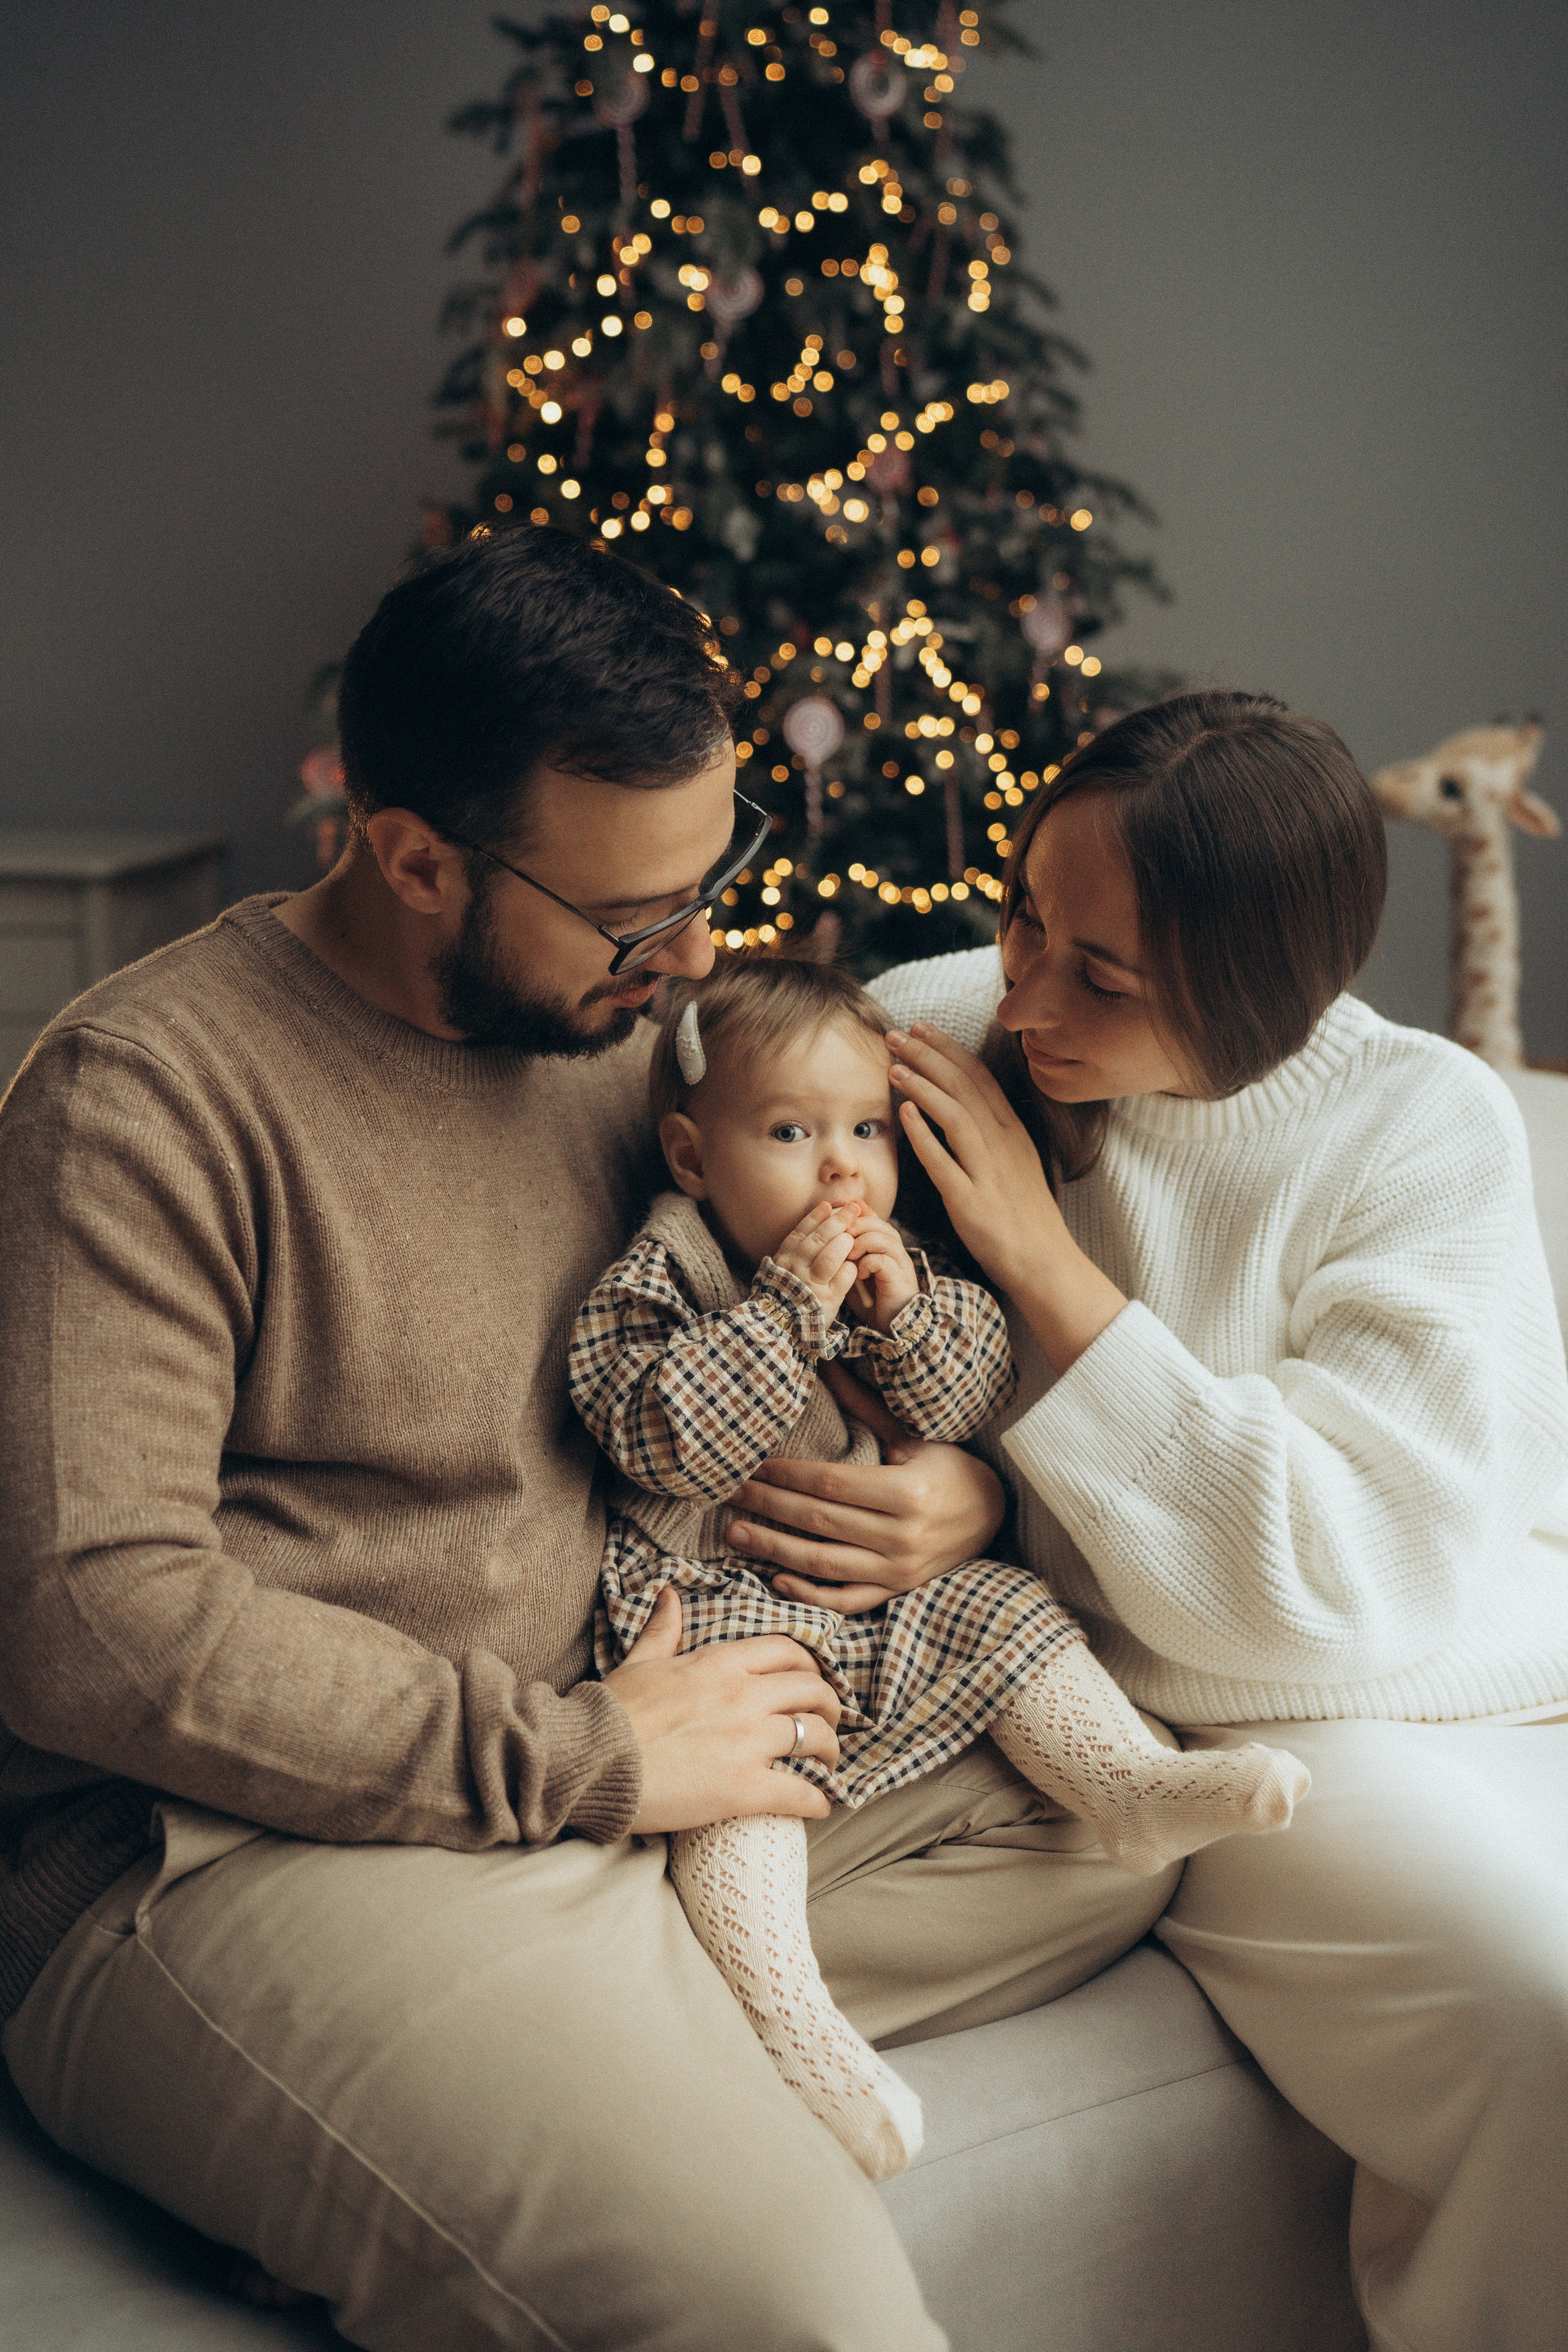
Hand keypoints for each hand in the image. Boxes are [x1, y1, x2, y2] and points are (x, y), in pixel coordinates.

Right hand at [605, 1587, 841, 1829]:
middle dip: (830, 1707)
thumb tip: (669, 1595)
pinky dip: (818, 1801)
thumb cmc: (609, 1713)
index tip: (812, 1684)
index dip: (809, 1668)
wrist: (588, 1762)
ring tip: (828, 1765)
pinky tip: (820, 1806)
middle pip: (812, 1691)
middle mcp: (743, 1695)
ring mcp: (747, 1742)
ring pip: (815, 1737)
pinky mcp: (744, 1788)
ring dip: (830, 1752)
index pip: (787, 1652)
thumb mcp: (639, 1663)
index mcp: (720, 1662)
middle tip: (828, 1724)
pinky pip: (801, 1793)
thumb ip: (662, 1630)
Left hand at [727, 1365, 1004, 1614]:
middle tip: (730, 1495)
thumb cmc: (948, 1470)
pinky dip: (809, 1594)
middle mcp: (901, 1537)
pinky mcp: (896, 1592)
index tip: (752, 1465)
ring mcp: (898, 1571)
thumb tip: (825, 1361)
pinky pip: (845, 1600)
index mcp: (906, 1494)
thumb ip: (864, 1407)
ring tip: (736, 1535)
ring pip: (823, 1565)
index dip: (787, 1476)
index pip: (831, 1485)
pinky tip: (776, 1579)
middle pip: (820, 1522)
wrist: (993, 1515)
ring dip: (774, 1550)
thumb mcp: (911, 1437)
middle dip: (769, 1507)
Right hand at [770, 1201, 861, 1320]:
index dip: (816, 1217)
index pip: (801, 1232)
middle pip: (818, 1239)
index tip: (829, 1205)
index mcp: (784, 1259)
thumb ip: (799, 1248)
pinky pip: (843, 1277)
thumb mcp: (786, 1268)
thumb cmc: (790, 1292)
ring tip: (853, 1236)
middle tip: (853, 1209)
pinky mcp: (827, 1299)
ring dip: (845, 1243)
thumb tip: (821, 1217)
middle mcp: (796, 1269)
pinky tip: (855, 1264)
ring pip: (830, 1256)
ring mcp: (811, 1284)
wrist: (784, 1327)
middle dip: (838, 1221)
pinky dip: (851, 1267)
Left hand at [842, 1209, 918, 1332]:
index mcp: (882, 1241)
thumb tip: (825, 1235)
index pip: (868, 1214)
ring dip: (860, 1244)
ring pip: (881, 1237)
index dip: (850, 1215)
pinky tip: (859, 1274)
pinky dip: (867, 1264)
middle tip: (838, 1240)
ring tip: (849, 1256)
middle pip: (875, 1221)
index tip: (833, 1225)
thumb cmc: (869, 1295)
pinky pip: (882, 1259)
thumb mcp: (853, 1269)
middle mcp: (893, 1246)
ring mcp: (899, 1260)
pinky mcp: (899, 1276)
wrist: (889, 1322)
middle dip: (853, 1227)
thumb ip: (845, 1252)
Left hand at [885, 1022, 1127, 1375]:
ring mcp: (990, 1172)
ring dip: (923, 1086)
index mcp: (1013, 1133)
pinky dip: (924, 1135)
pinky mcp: (973, 1203)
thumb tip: (965, 1106)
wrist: (1046, 1264)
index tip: (921, 1028)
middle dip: (928, 1055)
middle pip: (964, 1087)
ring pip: (956, 1115)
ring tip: (893, 1066)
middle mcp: (1004, 1145)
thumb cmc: (1026, 1217)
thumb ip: (993, 1134)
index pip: (979, 1078)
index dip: (948, 1050)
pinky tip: (903, 1113)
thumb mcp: (1017, 1164)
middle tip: (896, 1034)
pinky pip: (946, 1163)